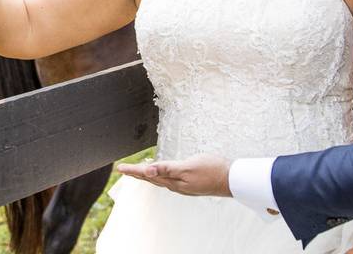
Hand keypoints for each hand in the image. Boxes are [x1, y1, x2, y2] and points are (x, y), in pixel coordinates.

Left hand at [117, 154, 231, 196]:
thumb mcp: (188, 167)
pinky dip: (160, 176)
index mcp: (173, 180)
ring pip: (160, 180)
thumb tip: (148, 170)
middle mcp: (176, 185)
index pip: (148, 174)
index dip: (133, 170)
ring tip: (138, 172)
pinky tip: (162, 175)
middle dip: (137, 174)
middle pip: (151, 178)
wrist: (232, 180)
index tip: (120, 168)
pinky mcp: (190, 183)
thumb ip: (167, 168)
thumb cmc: (212, 170)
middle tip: (124, 170)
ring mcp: (183, 185)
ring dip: (147, 175)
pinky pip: (169, 180)